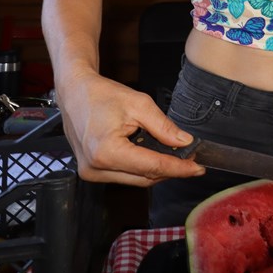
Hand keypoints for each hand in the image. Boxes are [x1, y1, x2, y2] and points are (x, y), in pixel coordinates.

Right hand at [56, 70, 204, 185]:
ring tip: (174, 156)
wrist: (74, 92)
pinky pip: (125, 176)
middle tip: (191, 159)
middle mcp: (96, 168)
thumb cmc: (101, 95)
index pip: (152, 166)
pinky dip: (141, 168)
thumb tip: (184, 142)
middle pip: (145, 178)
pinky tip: (153, 155)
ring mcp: (91, 173)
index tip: (198, 168)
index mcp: (106, 152)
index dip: (179, 168)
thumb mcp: (139, 104)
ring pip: (136, 180)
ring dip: (157, 170)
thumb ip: (164, 127)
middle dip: (170, 170)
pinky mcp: (91, 172)